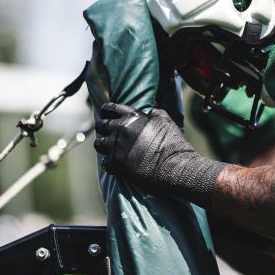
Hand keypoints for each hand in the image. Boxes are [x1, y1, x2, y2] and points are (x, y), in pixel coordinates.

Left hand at [94, 103, 225, 205]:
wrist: (175, 166)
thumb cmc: (174, 143)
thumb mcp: (166, 121)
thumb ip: (154, 112)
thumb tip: (149, 109)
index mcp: (132, 117)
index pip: (112, 108)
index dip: (107, 110)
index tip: (105, 112)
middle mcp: (121, 129)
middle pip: (101, 125)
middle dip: (102, 128)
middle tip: (105, 132)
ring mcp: (117, 146)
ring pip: (98, 144)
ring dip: (103, 145)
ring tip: (108, 148)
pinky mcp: (116, 163)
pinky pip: (104, 162)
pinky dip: (108, 163)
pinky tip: (113, 163)